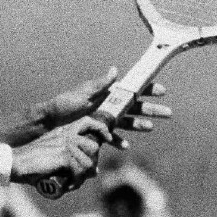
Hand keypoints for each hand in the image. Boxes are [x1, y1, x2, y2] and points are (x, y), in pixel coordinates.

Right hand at [11, 116, 110, 190]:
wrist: (15, 163)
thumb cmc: (32, 163)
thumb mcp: (55, 158)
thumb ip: (74, 160)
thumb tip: (95, 172)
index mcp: (64, 130)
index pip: (90, 122)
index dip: (102, 129)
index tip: (108, 139)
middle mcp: (67, 134)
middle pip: (94, 147)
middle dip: (90, 165)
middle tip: (78, 177)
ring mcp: (67, 144)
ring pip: (89, 163)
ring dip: (81, 177)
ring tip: (70, 184)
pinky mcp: (65, 156)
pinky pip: (80, 172)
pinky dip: (74, 183)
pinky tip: (65, 186)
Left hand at [40, 67, 171, 146]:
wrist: (49, 122)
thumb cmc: (63, 105)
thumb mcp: (82, 93)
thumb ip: (100, 84)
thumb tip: (115, 70)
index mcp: (106, 94)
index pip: (131, 90)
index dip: (147, 90)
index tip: (162, 91)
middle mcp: (107, 106)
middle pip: (134, 107)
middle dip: (151, 109)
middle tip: (168, 113)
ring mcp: (103, 120)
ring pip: (126, 122)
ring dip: (139, 125)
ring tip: (150, 128)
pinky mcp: (97, 132)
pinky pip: (111, 137)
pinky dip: (118, 141)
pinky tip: (125, 146)